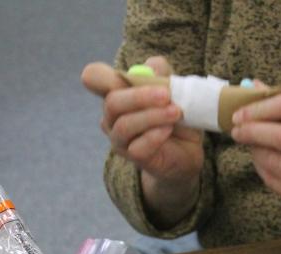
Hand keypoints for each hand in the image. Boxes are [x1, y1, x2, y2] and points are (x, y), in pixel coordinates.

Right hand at [81, 58, 203, 226]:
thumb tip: (151, 68)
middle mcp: (112, 116)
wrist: (188, 149)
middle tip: (166, 95)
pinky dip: (155, 136)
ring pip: (125, 125)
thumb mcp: (173, 89)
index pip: (93, 78)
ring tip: (175, 112)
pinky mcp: (133, 157)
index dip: (99, 76)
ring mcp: (120, 138)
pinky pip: (138, 147)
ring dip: (152, 116)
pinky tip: (168, 130)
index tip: (122, 76)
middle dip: (140, 97)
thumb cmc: (174, 115)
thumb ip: (162, 74)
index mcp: (117, 92)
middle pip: (112, 102)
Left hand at [230, 92, 280, 204]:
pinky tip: (262, 159)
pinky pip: (276, 183)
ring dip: (255, 150)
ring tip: (249, 143)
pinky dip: (263, 169)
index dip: (258, 109)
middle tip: (236, 129)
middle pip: (280, 138)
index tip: (240, 113)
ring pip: (274, 162)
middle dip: (251, 131)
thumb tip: (251, 88)